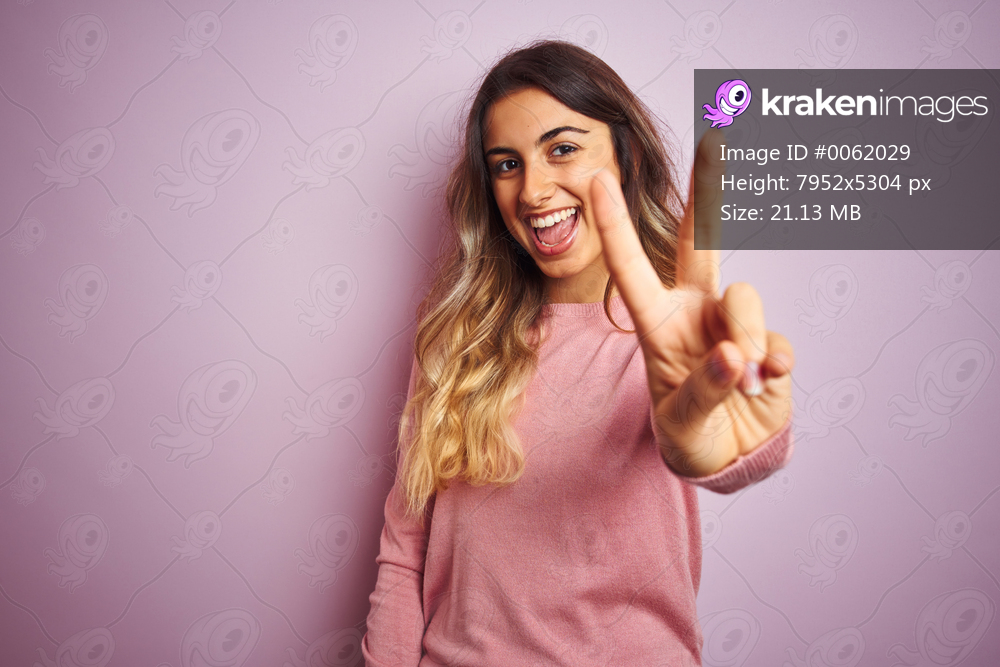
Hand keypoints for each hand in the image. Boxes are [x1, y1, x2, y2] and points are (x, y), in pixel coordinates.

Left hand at [591, 129, 793, 476]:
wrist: (728, 460)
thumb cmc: (688, 435)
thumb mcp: (680, 423)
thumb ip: (703, 389)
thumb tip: (736, 354)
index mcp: (657, 324)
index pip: (631, 267)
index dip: (614, 224)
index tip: (596, 178)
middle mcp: (695, 313)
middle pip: (700, 244)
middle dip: (708, 191)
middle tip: (715, 136)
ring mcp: (735, 326)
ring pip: (744, 298)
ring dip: (745, 338)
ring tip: (741, 381)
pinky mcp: (771, 346)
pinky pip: (778, 341)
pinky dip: (774, 366)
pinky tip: (765, 386)